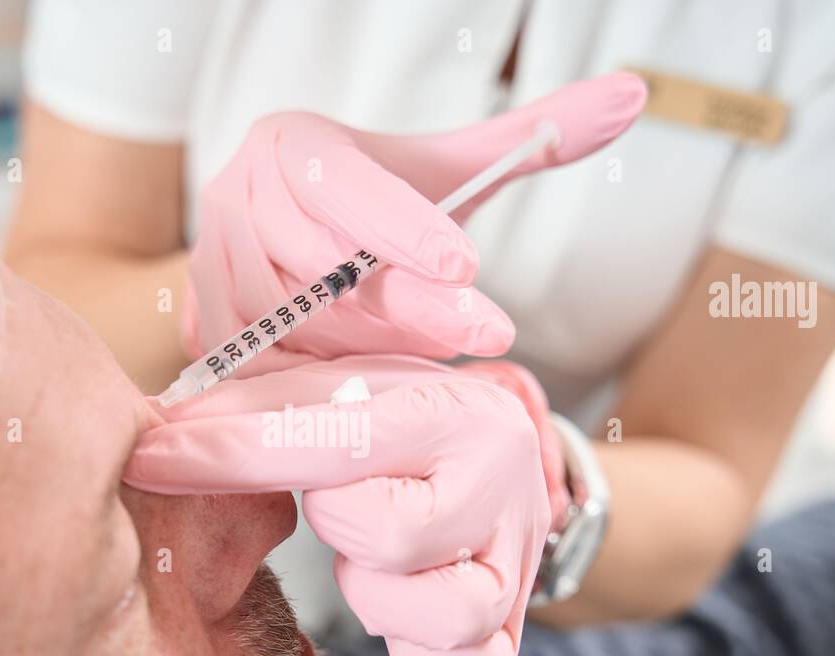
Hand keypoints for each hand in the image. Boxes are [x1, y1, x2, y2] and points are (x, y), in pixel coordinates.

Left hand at [123, 355, 551, 655]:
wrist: (486, 447)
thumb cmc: (391, 413)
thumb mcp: (328, 379)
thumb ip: (252, 402)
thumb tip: (155, 429)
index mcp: (456, 410)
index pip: (335, 439)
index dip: (230, 454)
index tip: (154, 458)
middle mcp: (502, 488)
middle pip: (395, 537)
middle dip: (340, 526)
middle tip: (337, 506)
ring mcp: (513, 564)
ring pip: (449, 613)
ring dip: (382, 597)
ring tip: (368, 562)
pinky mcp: (509, 626)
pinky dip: (421, 654)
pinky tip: (395, 613)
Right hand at [183, 73, 646, 371]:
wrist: (298, 243)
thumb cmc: (381, 210)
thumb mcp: (452, 171)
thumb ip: (533, 136)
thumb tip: (632, 96)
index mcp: (295, 144)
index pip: (349, 186)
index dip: (406, 229)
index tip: (468, 267)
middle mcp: (239, 193)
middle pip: (324, 269)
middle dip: (409, 308)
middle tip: (483, 333)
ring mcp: (212, 262)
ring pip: (296, 327)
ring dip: (367, 350)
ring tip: (424, 354)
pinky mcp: (203, 321)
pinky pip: (266, 366)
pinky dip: (320, 379)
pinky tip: (366, 380)